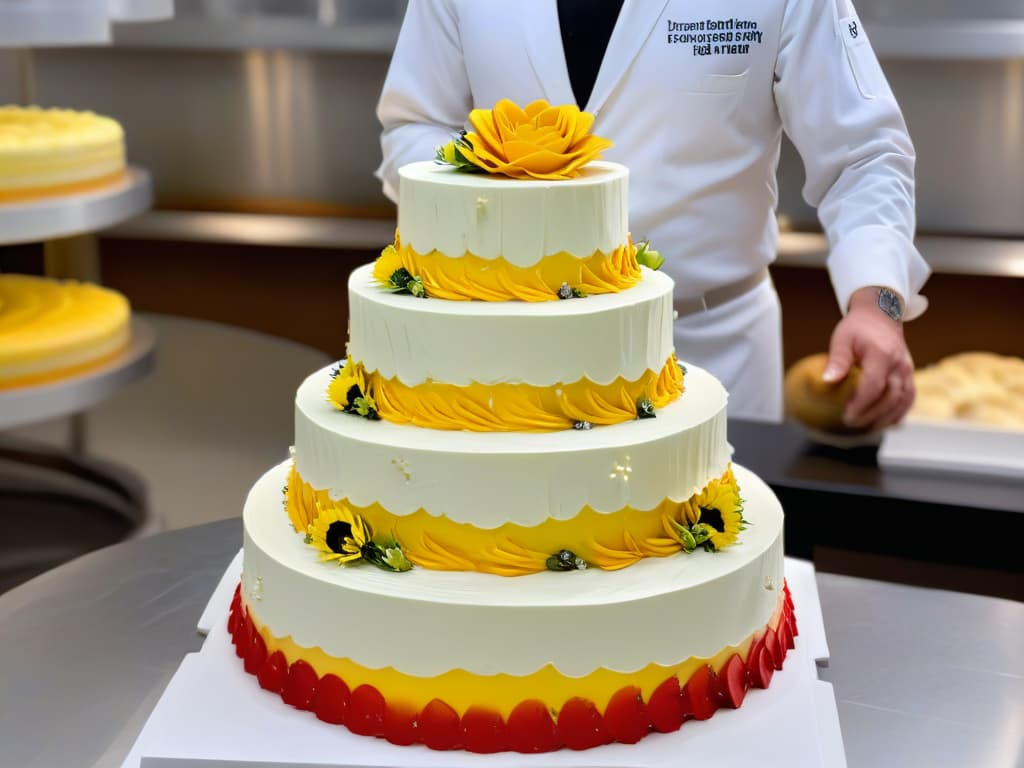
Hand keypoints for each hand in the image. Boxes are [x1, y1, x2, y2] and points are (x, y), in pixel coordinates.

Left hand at [823, 287, 914, 430]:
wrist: (882, 314)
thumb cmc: (858, 327)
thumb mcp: (842, 338)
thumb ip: (837, 360)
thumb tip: (827, 381)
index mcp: (882, 354)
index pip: (874, 386)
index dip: (861, 405)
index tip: (847, 416)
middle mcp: (899, 364)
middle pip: (890, 397)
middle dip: (871, 414)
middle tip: (851, 423)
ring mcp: (907, 370)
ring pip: (903, 400)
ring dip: (886, 418)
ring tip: (867, 427)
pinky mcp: (910, 374)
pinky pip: (909, 398)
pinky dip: (899, 412)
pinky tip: (886, 422)